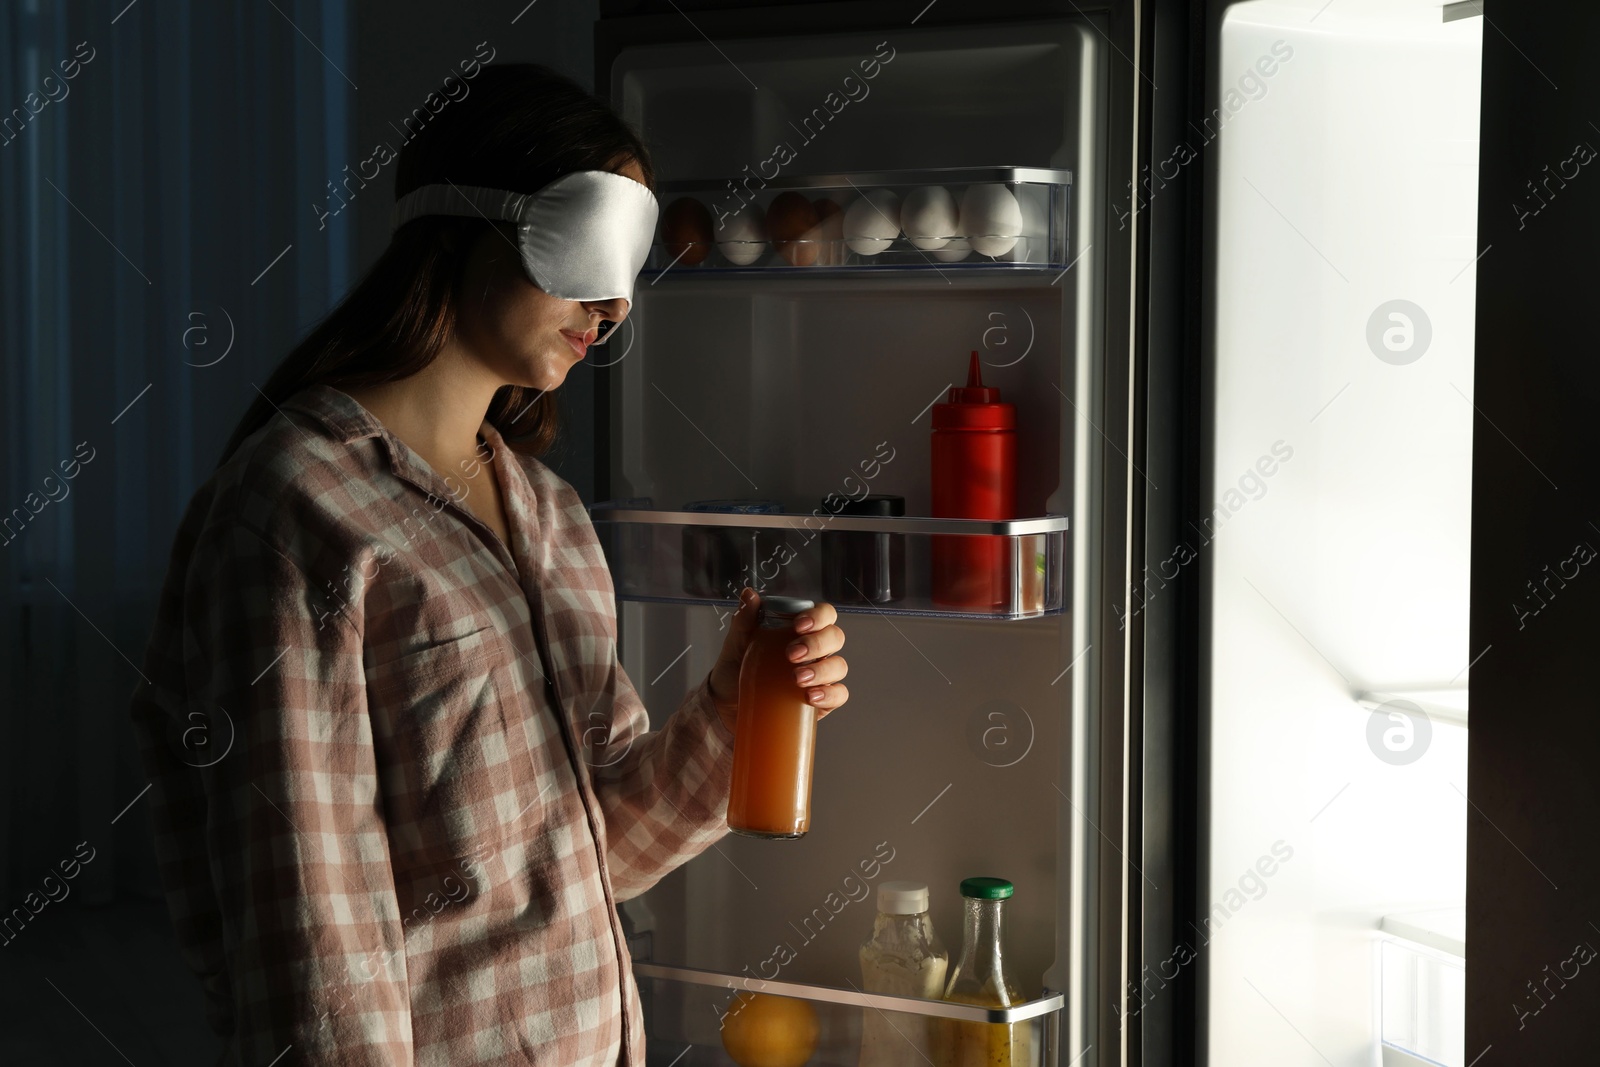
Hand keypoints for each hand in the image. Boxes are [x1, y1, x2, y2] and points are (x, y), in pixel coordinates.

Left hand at [707, 588, 850, 734]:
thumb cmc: (736, 668)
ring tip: (797, 678)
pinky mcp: (821, 701)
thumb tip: (749, 594)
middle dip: (817, 644)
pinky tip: (811, 697)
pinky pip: (838, 695)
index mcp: (801, 631)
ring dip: (822, 670)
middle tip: (792, 654)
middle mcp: (816, 650)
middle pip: (834, 638)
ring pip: (839, 666)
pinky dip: (830, 694)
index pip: (824, 614)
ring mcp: (821, 675)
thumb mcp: (737, 642)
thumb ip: (744, 618)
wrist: (727, 704)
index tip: (798, 625)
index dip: (818, 616)